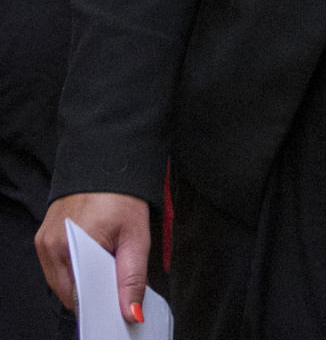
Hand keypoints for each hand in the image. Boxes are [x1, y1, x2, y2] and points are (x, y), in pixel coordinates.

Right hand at [35, 192, 149, 322]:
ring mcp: (44, 240)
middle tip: (115, 278)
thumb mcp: (136, 236)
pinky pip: (58, 264)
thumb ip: (132, 278)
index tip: (116, 304)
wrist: (107, 158)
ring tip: (105, 260)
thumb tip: (130, 313)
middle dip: (93, 291)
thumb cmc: (122, 194)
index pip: (80, 298)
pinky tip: (92, 252)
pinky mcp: (44, 235)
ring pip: (63, 279)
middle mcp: (50, 246)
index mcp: (70, 247)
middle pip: (70, 290)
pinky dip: (75, 265)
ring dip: (83, 277)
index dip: (99, 304)